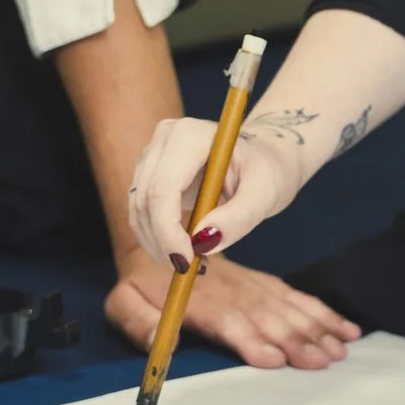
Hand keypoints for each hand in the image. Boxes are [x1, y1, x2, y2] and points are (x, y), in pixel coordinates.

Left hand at [106, 250, 360, 369]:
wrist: (161, 238)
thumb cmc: (141, 280)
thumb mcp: (121, 299)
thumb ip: (136, 321)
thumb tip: (160, 342)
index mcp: (197, 297)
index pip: (227, 319)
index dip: (249, 338)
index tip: (272, 357)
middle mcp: (229, 290)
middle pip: (264, 316)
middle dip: (294, 340)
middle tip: (321, 360)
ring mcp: (249, 285)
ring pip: (284, 306)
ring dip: (313, 328)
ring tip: (338, 349)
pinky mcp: (262, 283)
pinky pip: (293, 296)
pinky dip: (320, 312)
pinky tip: (343, 328)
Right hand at [127, 116, 305, 265]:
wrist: (263, 160)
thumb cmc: (266, 172)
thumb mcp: (265, 194)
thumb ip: (238, 217)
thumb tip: (202, 242)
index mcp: (191, 135)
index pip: (163, 188)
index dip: (167, 230)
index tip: (187, 262)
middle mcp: (164, 138)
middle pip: (145, 200)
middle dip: (163, 243)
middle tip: (193, 269)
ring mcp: (152, 154)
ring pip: (138, 210)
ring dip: (159, 245)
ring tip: (196, 261)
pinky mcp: (148, 173)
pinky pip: (141, 213)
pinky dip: (158, 239)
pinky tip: (186, 249)